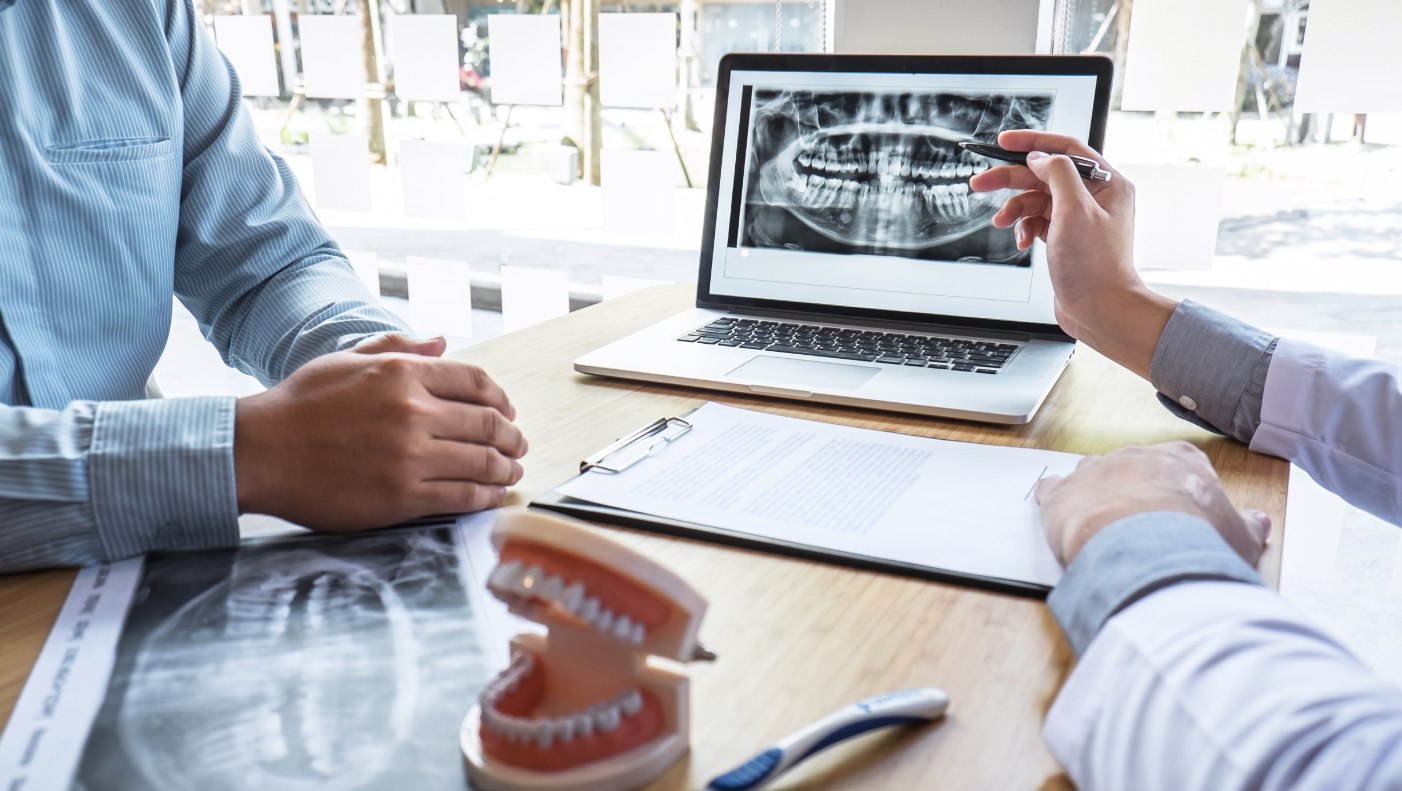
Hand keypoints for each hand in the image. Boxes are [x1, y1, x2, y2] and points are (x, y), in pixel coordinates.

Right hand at [233, 337, 527, 530]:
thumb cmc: (299, 405)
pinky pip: (462, 497)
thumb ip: (399, 347)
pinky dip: (487, 497)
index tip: (508, 411)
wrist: (259, 452)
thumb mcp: (348, 359)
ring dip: (506, 469)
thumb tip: (442, 341)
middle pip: (488, 424)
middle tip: (518, 445)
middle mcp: (413, 412)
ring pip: (482, 462)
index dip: (501, 399)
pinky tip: (494, 497)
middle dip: (511, 437)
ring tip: (512, 472)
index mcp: (403, 374)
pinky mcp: (402, 497)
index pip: (475, 383)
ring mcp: (410, 457)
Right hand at [968, 130, 1176, 378]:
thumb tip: (1040, 158)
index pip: (1066, 148)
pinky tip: (1022, 240)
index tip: (1004, 142)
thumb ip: (1057, 174)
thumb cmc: (1095, 267)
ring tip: (1001, 221)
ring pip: (1037, 199)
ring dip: (1015, 208)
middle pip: (1045, 174)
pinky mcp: (1066, 238)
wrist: (1100, 310)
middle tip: (980, 182)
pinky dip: (1024, 227)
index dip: (1033, 142)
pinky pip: (1038, 221)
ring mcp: (1080, 219)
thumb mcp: (1074, 210)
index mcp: (1106, 183)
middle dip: (1011, 178)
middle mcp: (1095, 197)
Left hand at [1035, 442, 1269, 566]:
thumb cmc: (1198, 540)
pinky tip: (1060, 519)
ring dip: (1094, 495)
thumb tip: (1259, 521)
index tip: (1177, 510)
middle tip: (1138, 525)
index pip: (1179, 464)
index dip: (1177, 489)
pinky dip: (1055, 504)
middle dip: (1134, 492)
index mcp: (1181, 460)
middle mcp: (1135, 457)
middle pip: (1133, 468)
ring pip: (1091, 475)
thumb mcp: (1240, 536)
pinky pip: (1053, 491)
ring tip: (1100, 525)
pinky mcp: (1061, 493)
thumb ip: (1248, 525)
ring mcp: (1094, 471)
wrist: (1148, 549)